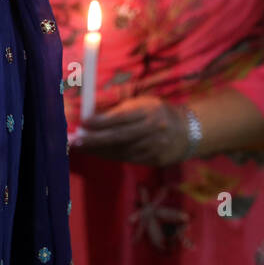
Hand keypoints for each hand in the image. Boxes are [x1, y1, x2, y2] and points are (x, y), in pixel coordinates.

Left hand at [70, 95, 191, 166]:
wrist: (188, 131)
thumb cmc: (156, 113)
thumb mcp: (141, 104)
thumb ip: (119, 111)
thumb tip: (90, 119)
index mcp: (149, 111)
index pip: (121, 118)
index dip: (100, 122)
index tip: (82, 123)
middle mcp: (154, 130)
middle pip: (119, 137)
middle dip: (94, 140)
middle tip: (75, 141)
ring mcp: (156, 147)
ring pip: (122, 151)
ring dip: (99, 150)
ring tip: (82, 147)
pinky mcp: (155, 160)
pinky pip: (128, 159)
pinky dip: (110, 156)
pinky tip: (98, 153)